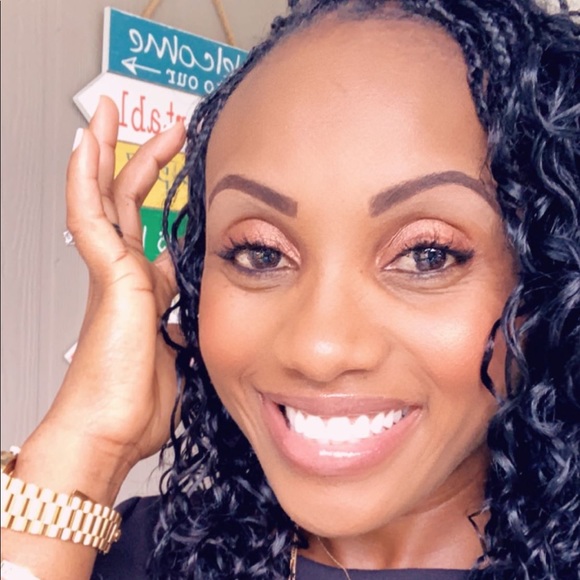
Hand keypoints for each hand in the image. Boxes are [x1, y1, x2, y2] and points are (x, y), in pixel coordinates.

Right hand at [37, 96, 185, 477]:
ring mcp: (112, 273)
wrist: (114, 430)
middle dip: (144, 162)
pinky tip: (85, 146)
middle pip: (129, 203)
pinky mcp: (106, 275)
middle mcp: (126, 275)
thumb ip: (187, 325)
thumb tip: (191, 317)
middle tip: (165, 130)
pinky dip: (83, 179)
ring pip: (104, 198)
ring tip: (111, 114)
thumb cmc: (139, 403)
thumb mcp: (181, 352)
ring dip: (107, 154)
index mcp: (146, 291)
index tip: (186, 175)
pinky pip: (88, 215)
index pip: (152, 230)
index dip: (166, 199)